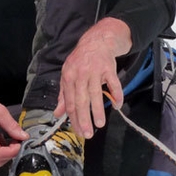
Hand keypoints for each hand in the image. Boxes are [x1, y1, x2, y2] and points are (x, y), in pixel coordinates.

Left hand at [54, 18, 131, 138]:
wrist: (96, 41)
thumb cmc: (80, 61)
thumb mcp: (68, 75)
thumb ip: (63, 95)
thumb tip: (57, 113)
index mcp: (68, 77)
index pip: (70, 101)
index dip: (73, 118)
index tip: (78, 132)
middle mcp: (80, 74)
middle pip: (81, 99)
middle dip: (84, 118)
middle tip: (88, 134)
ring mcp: (94, 70)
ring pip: (96, 93)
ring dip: (98, 109)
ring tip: (100, 124)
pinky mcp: (108, 67)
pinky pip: (113, 83)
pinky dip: (116, 94)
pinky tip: (117, 104)